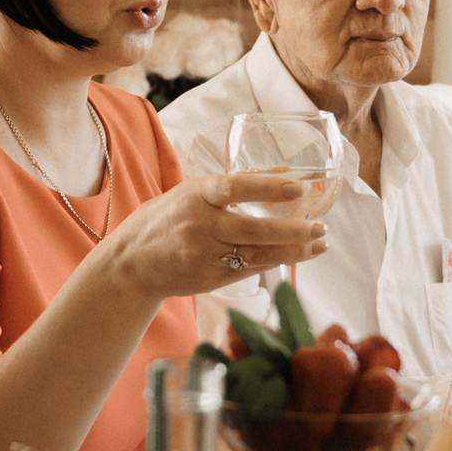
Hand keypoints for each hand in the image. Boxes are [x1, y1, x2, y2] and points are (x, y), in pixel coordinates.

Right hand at [100, 173, 325, 300]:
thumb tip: (284, 171)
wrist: (131, 262)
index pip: (235, 187)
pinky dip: (275, 262)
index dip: (268, 187)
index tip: (297, 188)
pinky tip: (296, 255)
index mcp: (195, 195)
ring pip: (256, 255)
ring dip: (293, 250)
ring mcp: (204, 256)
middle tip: (320, 226)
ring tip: (319, 243)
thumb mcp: (193, 191)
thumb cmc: (166, 218)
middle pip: (253, 229)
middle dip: (292, 230)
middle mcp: (199, 226)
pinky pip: (249, 270)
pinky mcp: (209, 279)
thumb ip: (236, 183)